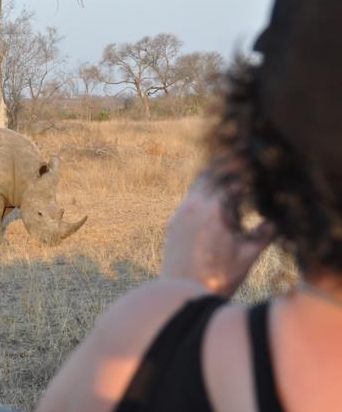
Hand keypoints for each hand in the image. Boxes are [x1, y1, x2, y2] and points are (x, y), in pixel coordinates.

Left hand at [160, 169, 274, 296]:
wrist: (183, 292)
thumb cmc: (218, 277)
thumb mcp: (247, 255)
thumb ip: (263, 234)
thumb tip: (274, 221)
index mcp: (215, 209)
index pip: (232, 179)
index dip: (244, 169)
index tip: (254, 163)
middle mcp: (195, 206)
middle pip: (212, 174)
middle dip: (227, 164)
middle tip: (240, 155)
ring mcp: (181, 213)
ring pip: (197, 185)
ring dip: (212, 176)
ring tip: (225, 168)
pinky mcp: (174, 222)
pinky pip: (189, 198)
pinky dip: (202, 191)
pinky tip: (210, 194)